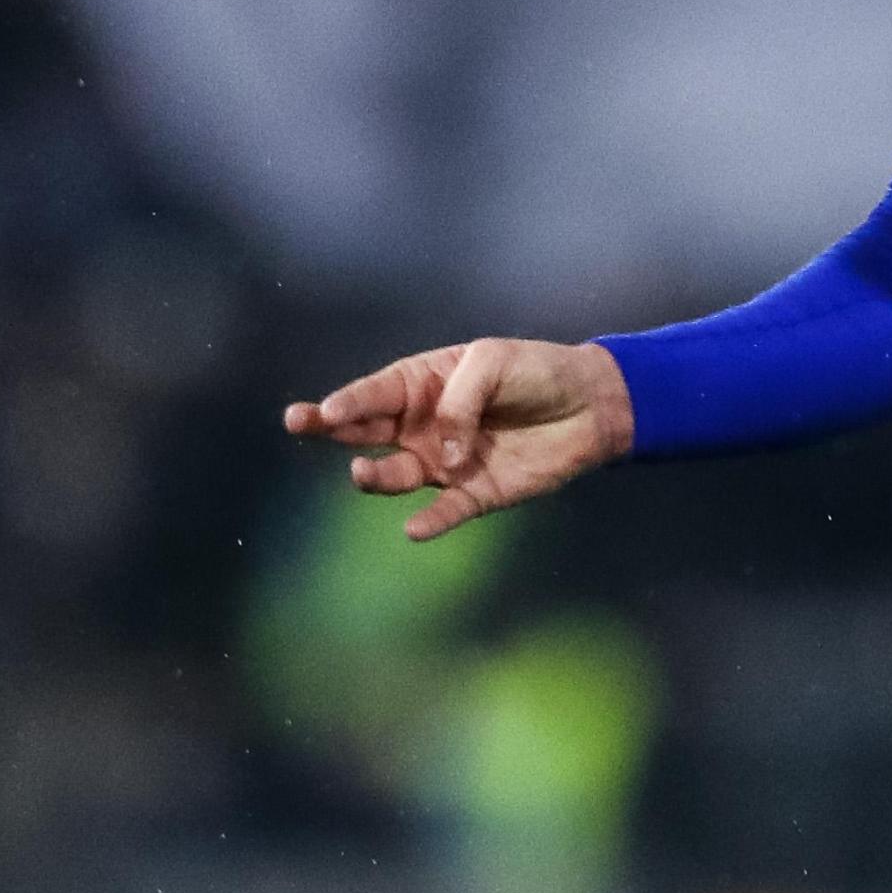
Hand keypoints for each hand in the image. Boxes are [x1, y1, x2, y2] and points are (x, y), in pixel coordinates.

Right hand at [282, 338, 635, 540]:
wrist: (591, 402)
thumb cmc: (536, 371)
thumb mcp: (493, 364)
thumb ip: (459, 402)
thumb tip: (443, 456)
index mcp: (421, 384)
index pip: (371, 394)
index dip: (344, 402)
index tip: (320, 412)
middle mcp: (421, 426)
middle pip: (363, 433)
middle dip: (328, 429)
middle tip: (301, 424)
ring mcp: (442, 462)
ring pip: (394, 475)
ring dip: (375, 476)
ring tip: (361, 473)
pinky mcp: (474, 493)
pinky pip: (445, 512)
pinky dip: (431, 522)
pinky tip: (416, 528)